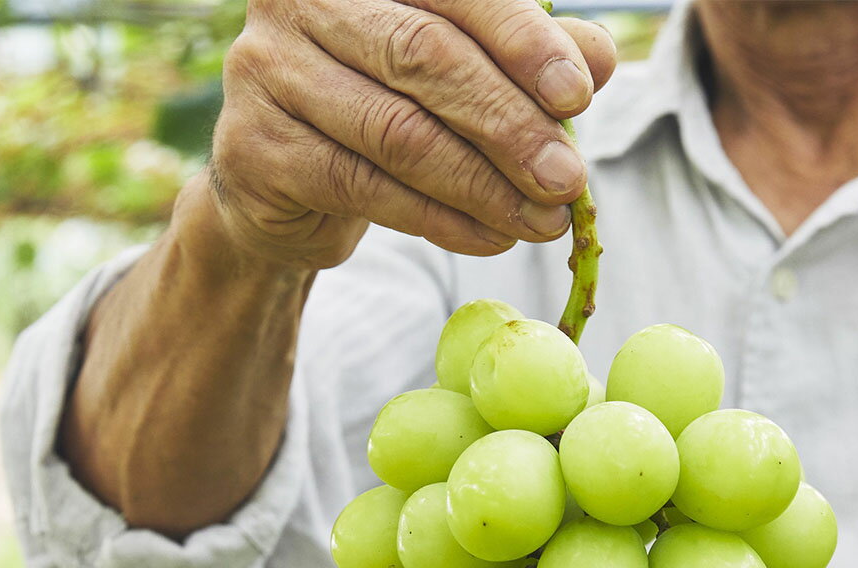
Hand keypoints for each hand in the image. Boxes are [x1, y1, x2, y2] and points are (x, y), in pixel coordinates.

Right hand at [208, 0, 616, 269]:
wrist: (287, 183)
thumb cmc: (384, 107)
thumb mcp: (459, 74)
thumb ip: (521, 58)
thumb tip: (599, 62)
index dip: (520, 40)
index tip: (578, 97)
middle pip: (426, 57)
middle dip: (509, 125)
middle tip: (567, 180)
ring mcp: (268, 69)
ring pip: (399, 133)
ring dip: (484, 187)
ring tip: (542, 222)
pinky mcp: (258, 147)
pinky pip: (367, 188)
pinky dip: (441, 221)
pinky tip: (491, 238)